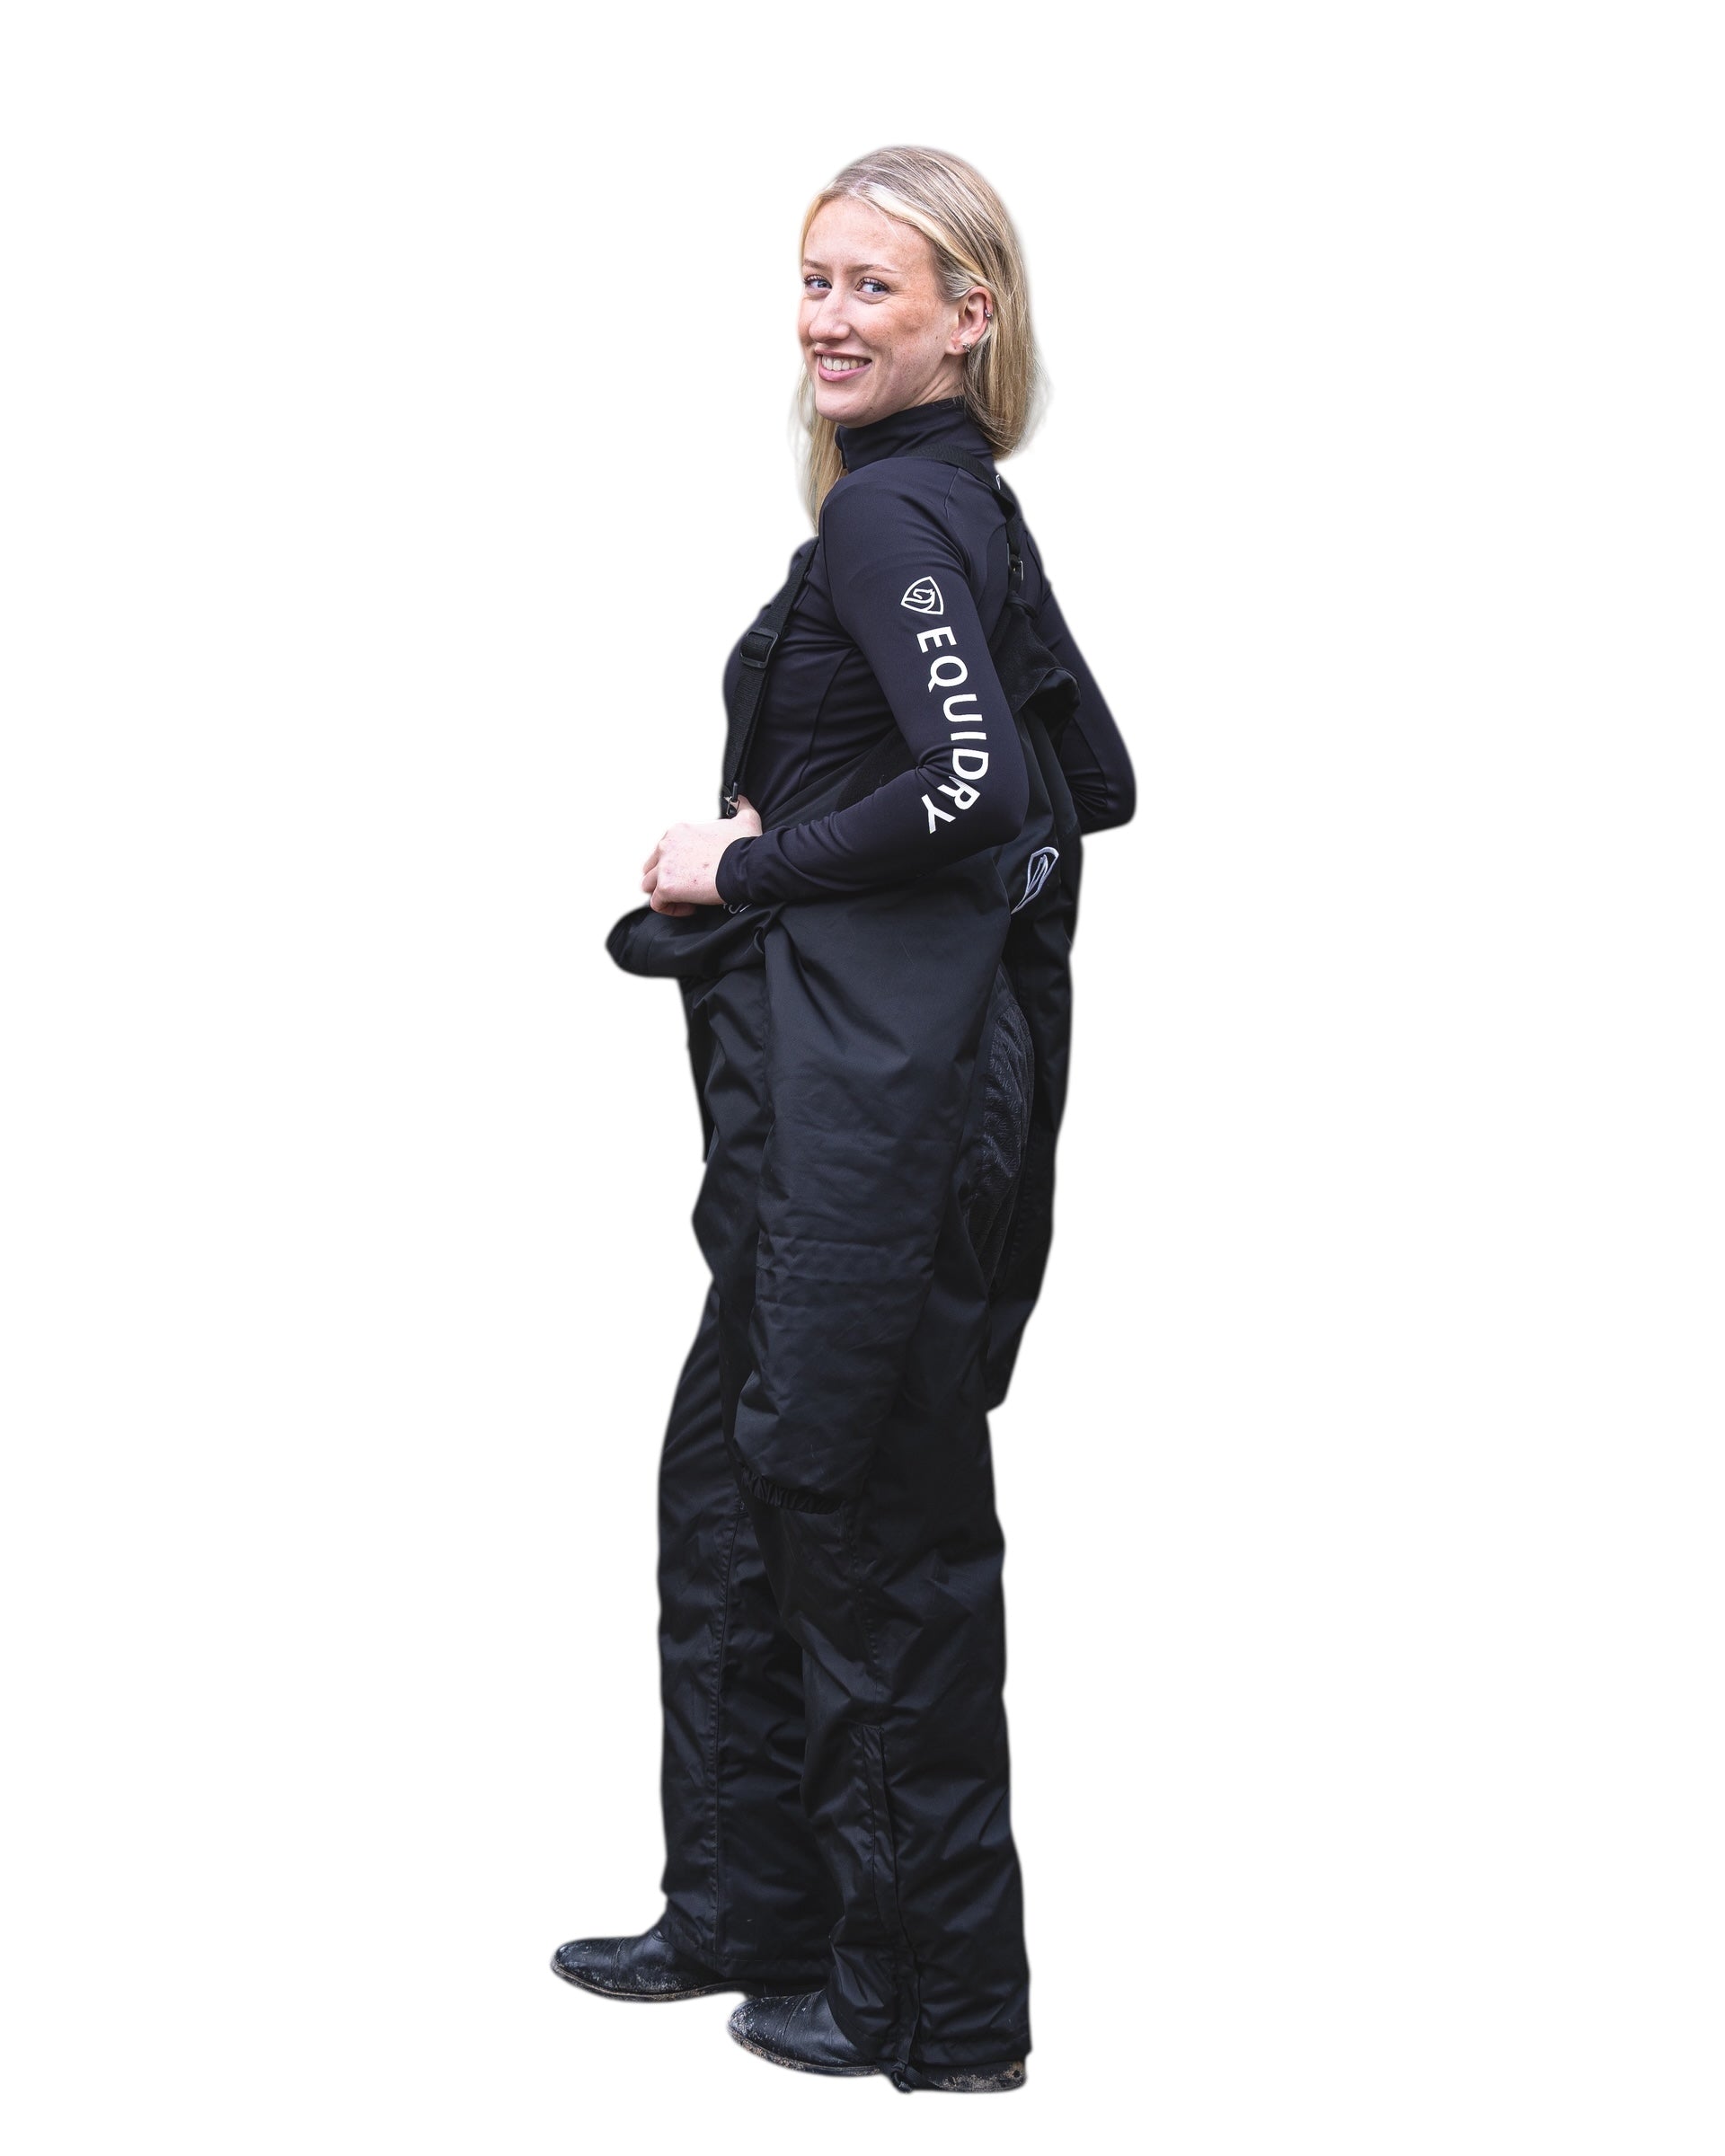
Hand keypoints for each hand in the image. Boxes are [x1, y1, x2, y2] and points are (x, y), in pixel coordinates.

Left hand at [641, 796, 761, 915]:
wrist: (746, 866)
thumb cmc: (746, 845)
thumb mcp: (745, 819)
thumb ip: (740, 807)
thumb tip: (741, 800)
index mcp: (678, 832)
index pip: (664, 851)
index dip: (679, 865)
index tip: (697, 873)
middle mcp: (666, 846)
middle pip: (651, 867)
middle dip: (666, 878)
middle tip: (688, 887)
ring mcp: (664, 866)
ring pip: (650, 886)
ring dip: (666, 894)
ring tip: (688, 899)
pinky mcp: (666, 887)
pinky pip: (658, 904)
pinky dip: (672, 908)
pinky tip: (691, 907)